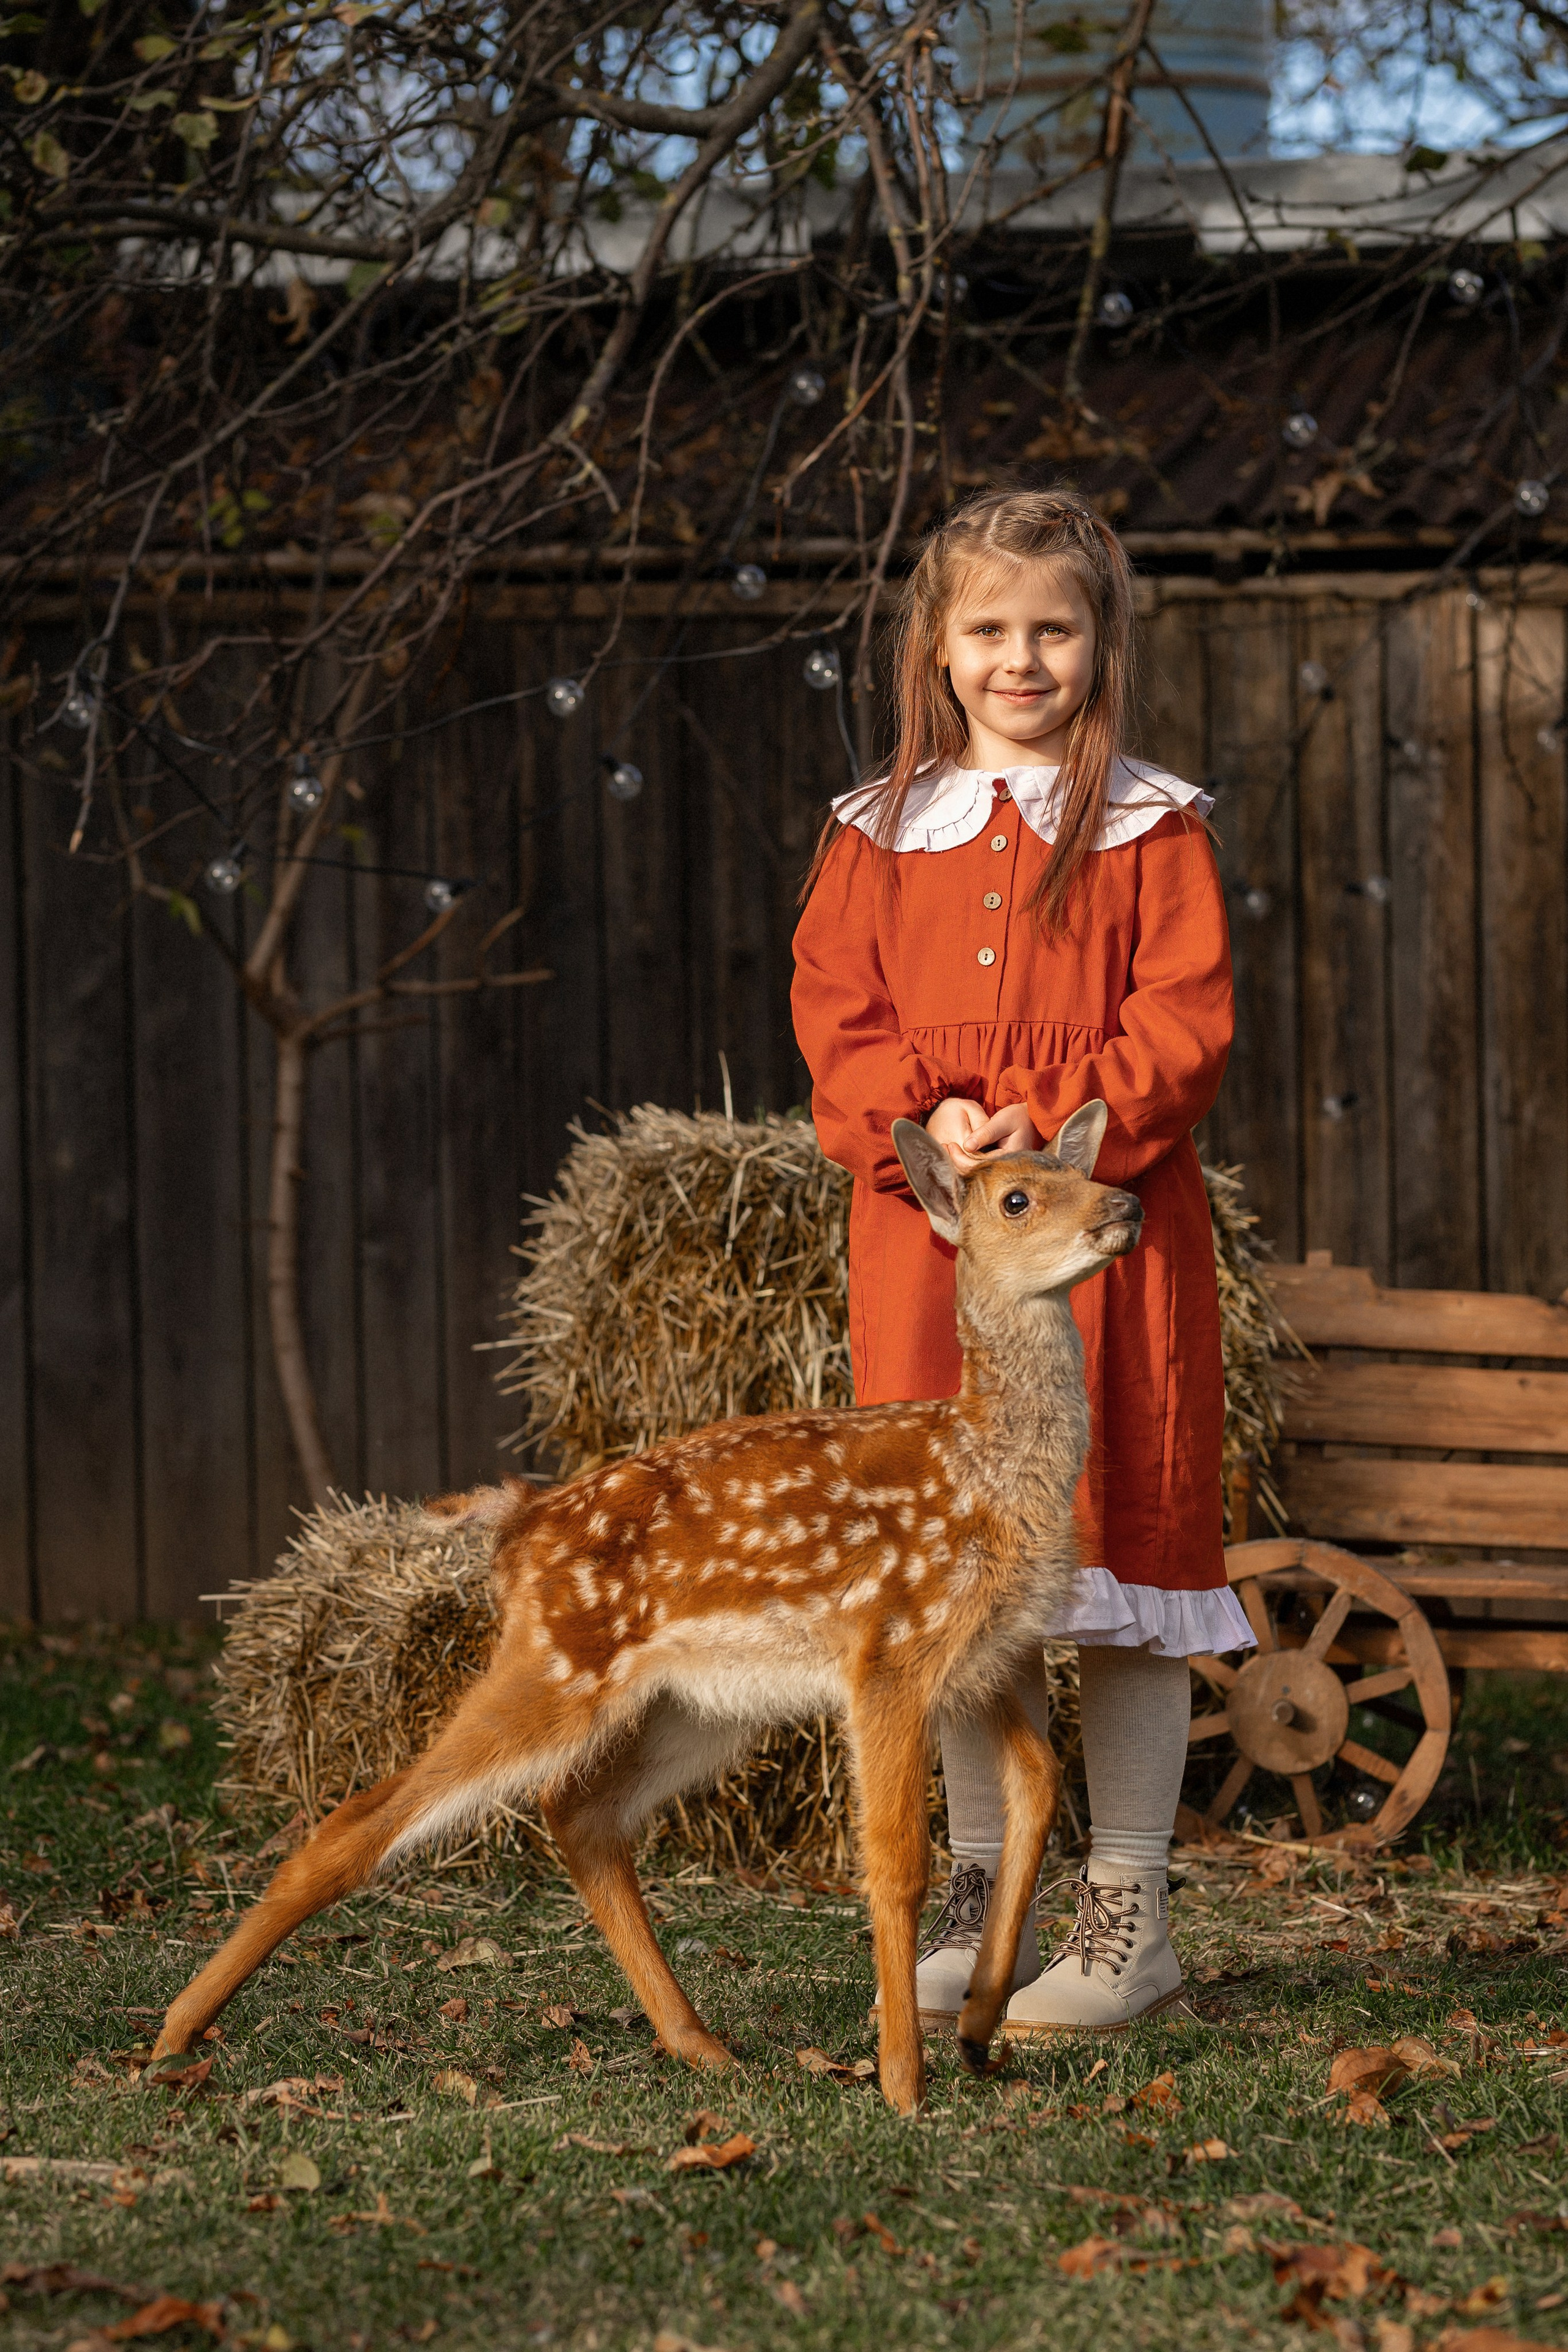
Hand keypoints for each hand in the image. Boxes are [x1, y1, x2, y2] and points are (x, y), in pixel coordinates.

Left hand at [925, 1097, 1040, 1174]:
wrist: (1032, 1119)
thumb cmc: (1019, 1117)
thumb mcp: (1003, 1121)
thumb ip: (986, 1133)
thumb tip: (967, 1145)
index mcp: (1010, 1158)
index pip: (979, 1166)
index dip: (961, 1159)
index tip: (949, 1145)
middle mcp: (1007, 1168)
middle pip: (977, 1173)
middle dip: (957, 1162)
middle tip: (944, 1146)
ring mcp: (1004, 1168)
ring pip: (977, 1172)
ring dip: (961, 1162)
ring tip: (947, 1149)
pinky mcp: (1000, 1165)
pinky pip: (981, 1167)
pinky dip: (968, 1161)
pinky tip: (958, 1153)